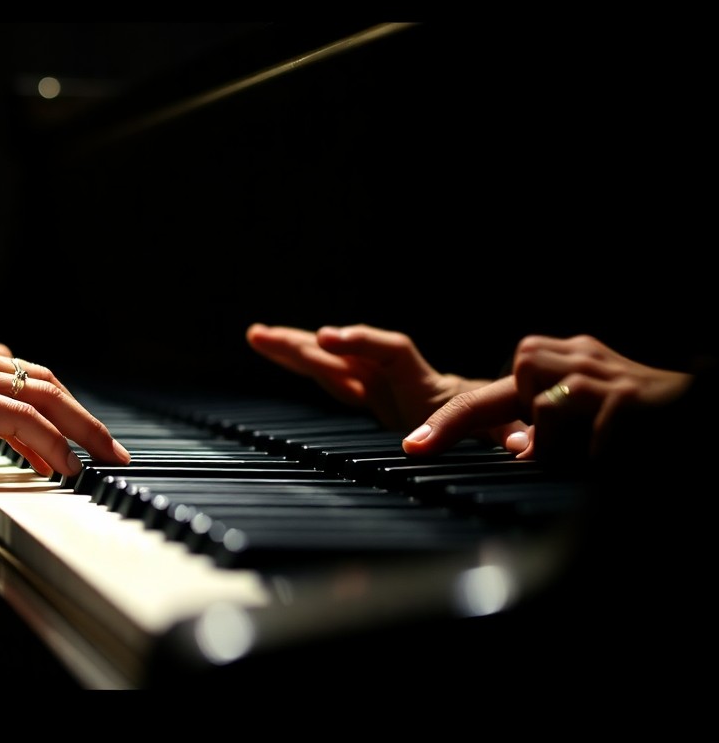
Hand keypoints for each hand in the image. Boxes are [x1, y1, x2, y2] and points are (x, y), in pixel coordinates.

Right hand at [0, 312, 130, 476]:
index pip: (18, 374)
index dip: (48, 405)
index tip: (63, 434)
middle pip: (45, 380)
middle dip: (82, 415)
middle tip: (108, 445)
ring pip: (44, 395)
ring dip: (81, 428)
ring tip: (104, 457)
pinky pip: (21, 418)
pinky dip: (51, 441)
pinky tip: (66, 464)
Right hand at [246, 323, 518, 441]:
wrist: (504, 414)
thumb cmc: (504, 422)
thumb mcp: (508, 431)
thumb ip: (511, 436)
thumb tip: (523, 445)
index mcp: (425, 385)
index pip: (391, 354)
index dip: (362, 343)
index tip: (331, 338)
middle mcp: (396, 381)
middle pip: (345, 355)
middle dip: (305, 344)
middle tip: (265, 334)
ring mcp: (380, 387)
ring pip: (331, 365)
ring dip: (294, 349)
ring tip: (257, 335)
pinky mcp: (371, 398)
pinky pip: (331, 380)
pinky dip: (304, 366)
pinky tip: (276, 352)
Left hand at [402, 334, 694, 462]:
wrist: (707, 409)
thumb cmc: (644, 427)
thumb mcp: (587, 426)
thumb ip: (549, 432)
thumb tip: (521, 451)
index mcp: (561, 362)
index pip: (490, 389)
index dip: (448, 420)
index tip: (413, 446)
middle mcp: (578, 357)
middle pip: (510, 389)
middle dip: (497, 427)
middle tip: (496, 448)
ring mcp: (605, 373)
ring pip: (545, 408)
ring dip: (559, 445)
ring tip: (593, 454)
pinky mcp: (630, 396)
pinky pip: (588, 429)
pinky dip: (595, 453)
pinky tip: (614, 456)